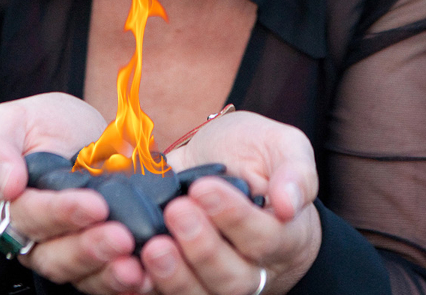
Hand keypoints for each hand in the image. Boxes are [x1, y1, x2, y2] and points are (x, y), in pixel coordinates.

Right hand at [0, 94, 145, 293]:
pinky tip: (143, 275)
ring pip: (79, 274)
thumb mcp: (10, 120)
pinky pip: (102, 277)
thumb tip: (6, 184)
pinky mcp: (94, 254)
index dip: (60, 213)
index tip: (95, 205)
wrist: (74, 126)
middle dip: (89, 248)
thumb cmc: (38, 123)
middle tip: (121, 237)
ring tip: (134, 266)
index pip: (29, 217)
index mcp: (6, 208)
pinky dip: (120, 281)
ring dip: (107, 271)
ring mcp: (64, 249)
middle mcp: (32, 238)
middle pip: (54, 255)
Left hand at [142, 111, 320, 294]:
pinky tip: (130, 267)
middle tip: (177, 212)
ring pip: (199, 294)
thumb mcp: (283, 146)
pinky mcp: (182, 274)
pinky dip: (146, 285)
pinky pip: (165, 293)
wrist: (227, 161)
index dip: (235, 218)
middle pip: (231, 278)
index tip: (205, 187)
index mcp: (284, 235)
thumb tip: (289, 203)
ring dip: (173, 275)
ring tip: (152, 247)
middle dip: (202, 249)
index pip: (265, 238)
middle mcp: (251, 265)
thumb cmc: (258, 154)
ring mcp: (213, 275)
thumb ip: (295, 171)